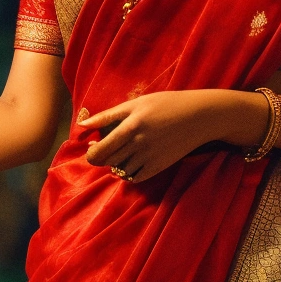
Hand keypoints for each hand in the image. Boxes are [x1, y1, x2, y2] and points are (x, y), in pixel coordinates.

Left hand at [80, 90, 240, 184]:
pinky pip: (135, 177)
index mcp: (130, 125)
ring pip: (120, 170)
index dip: (92, 154)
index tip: (93, 149)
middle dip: (101, 158)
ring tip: (123, 153)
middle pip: (108, 161)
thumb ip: (108, 116)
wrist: (198, 116)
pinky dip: (129, 173)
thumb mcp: (136, 104)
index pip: (101, 150)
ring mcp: (149, 157)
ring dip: (116, 165)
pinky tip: (133, 162)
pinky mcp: (159, 166)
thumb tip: (82, 125)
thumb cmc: (165, 104)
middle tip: (106, 150)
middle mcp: (138, 143)